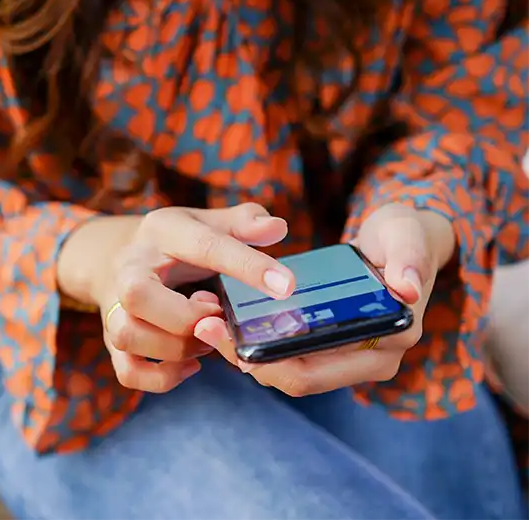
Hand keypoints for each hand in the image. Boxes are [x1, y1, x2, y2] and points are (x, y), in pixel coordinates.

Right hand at [79, 204, 294, 393]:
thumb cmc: (176, 244)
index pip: (205, 246)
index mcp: (163, 232)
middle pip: (137, 295)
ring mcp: (115, 307)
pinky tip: (191, 366)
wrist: (115, 258)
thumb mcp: (208, 222)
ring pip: (128, 334)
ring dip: (174, 348)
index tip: (286, 286)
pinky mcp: (113, 341)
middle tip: (217, 316)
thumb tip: (278, 228)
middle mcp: (130, 269)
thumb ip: (245, 222)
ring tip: (204, 341)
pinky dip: (162, 378)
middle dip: (186, 316)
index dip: (248, 266)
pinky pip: (127, 371)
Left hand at [194, 203, 454, 396]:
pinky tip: (226, 320)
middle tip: (205, 326)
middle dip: (247, 359)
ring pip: (286, 371)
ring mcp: (347, 357)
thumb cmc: (405, 236)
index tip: (228, 337)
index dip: (270, 363)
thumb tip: (406, 289)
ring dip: (245, 353)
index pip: (315, 371)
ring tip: (207, 322)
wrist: (403, 241)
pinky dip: (257, 344)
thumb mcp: (408, 236)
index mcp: (389, 342)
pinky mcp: (328, 345)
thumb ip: (410, 258)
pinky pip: (288, 355)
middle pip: (294, 378)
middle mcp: (369, 360)